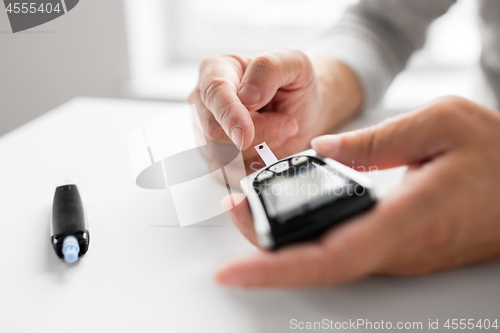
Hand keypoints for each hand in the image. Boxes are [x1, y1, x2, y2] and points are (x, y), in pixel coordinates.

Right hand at [187, 48, 362, 170]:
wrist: (302, 110)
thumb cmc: (293, 84)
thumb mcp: (294, 63)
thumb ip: (269, 69)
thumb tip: (247, 96)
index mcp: (216, 71)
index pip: (213, 94)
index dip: (229, 115)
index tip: (245, 135)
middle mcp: (205, 103)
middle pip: (215, 131)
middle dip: (257, 134)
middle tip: (287, 124)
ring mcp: (206, 133)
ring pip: (221, 156)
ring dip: (259, 150)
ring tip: (280, 131)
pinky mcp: (216, 159)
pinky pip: (230, 173)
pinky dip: (256, 167)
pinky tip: (271, 151)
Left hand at [216, 96, 499, 287]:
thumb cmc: (498, 158)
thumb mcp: (443, 123)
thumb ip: (379, 138)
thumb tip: (324, 149)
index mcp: (406, 219)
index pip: (330, 258)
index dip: (275, 269)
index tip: (233, 271)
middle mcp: (396, 249)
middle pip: (316, 264)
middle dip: (263, 246)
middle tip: (233, 209)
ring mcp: (396, 254)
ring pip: (326, 260)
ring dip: (280, 240)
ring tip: (248, 208)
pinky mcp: (396, 248)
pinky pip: (341, 250)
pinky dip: (306, 236)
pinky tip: (289, 217)